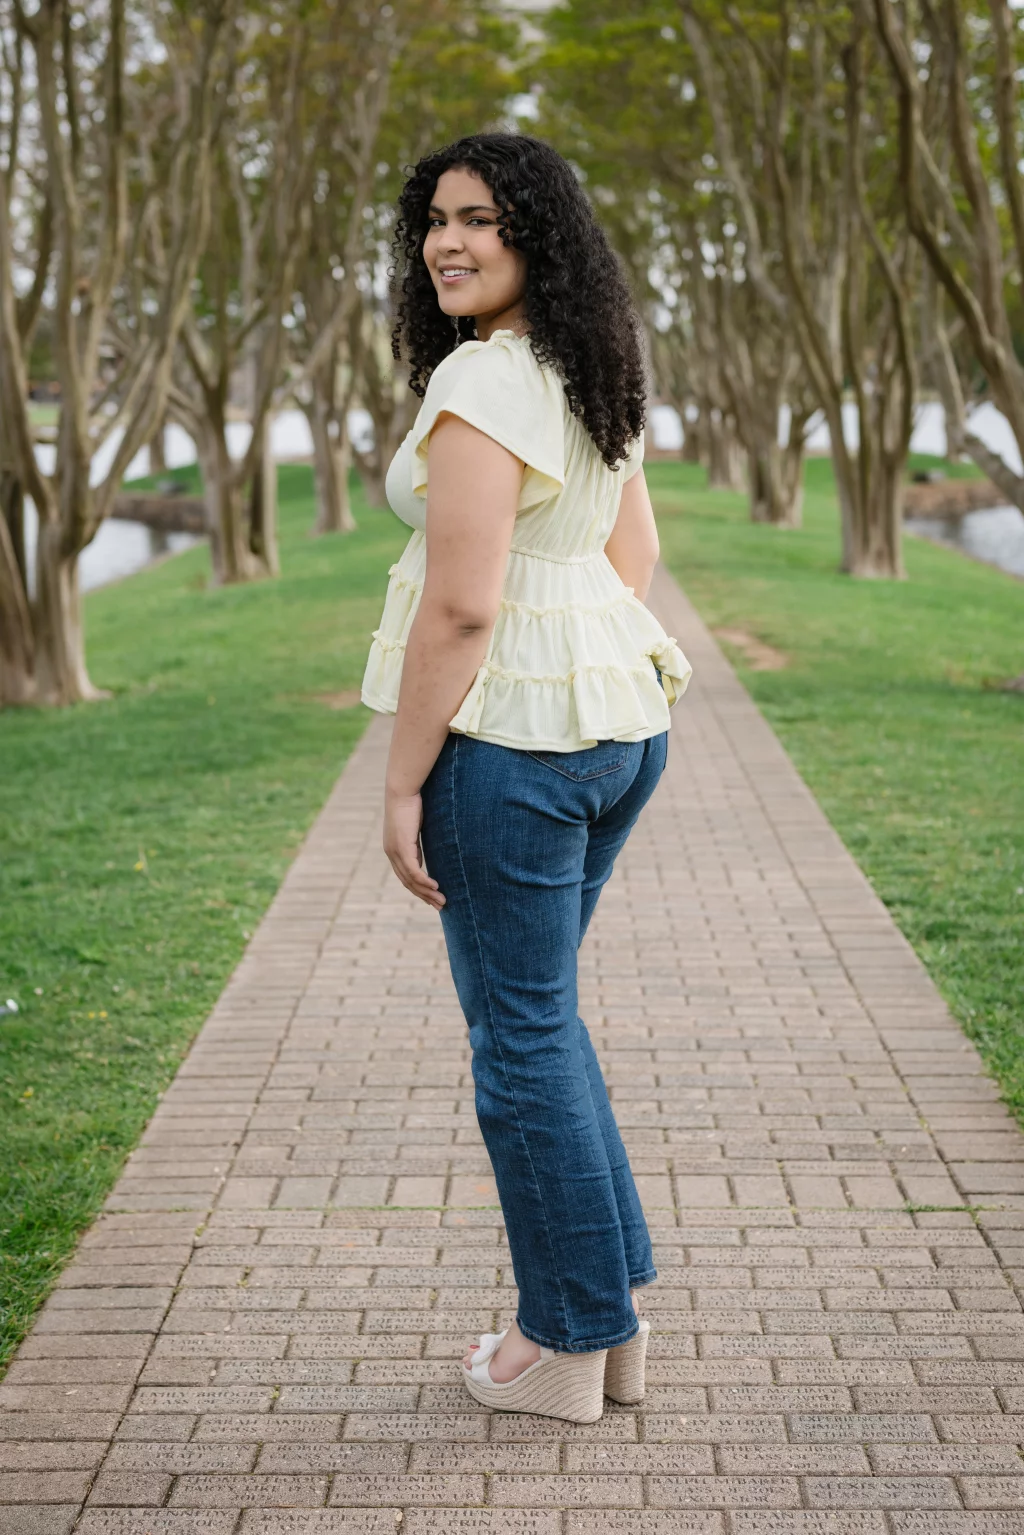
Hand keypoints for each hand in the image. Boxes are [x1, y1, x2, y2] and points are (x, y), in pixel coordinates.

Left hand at [383, 790, 444, 909]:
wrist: (402, 790)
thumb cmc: (411, 802)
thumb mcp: (416, 825)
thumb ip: (418, 840)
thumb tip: (427, 848)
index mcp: (393, 849)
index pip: (405, 875)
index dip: (418, 888)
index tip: (432, 896)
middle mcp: (391, 853)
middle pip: (408, 882)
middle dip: (424, 895)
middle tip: (439, 905)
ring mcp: (395, 851)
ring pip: (411, 880)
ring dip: (427, 892)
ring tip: (441, 901)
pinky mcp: (402, 847)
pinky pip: (414, 871)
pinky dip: (424, 881)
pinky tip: (435, 887)